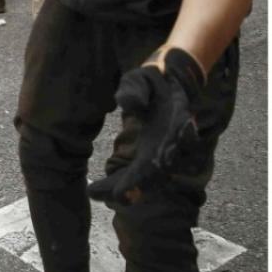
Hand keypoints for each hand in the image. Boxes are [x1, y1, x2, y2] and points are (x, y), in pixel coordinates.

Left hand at [87, 49, 204, 204]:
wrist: (175, 76)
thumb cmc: (154, 77)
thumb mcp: (141, 77)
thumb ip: (134, 89)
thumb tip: (129, 106)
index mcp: (169, 130)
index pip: (153, 164)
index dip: (135, 182)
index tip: (117, 194)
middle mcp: (171, 145)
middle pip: (152, 178)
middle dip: (126, 190)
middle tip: (96, 195)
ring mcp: (168, 149)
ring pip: (150, 179)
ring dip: (126, 189)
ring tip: (97, 193)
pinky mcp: (160, 149)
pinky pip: (146, 172)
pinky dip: (130, 181)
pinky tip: (108, 187)